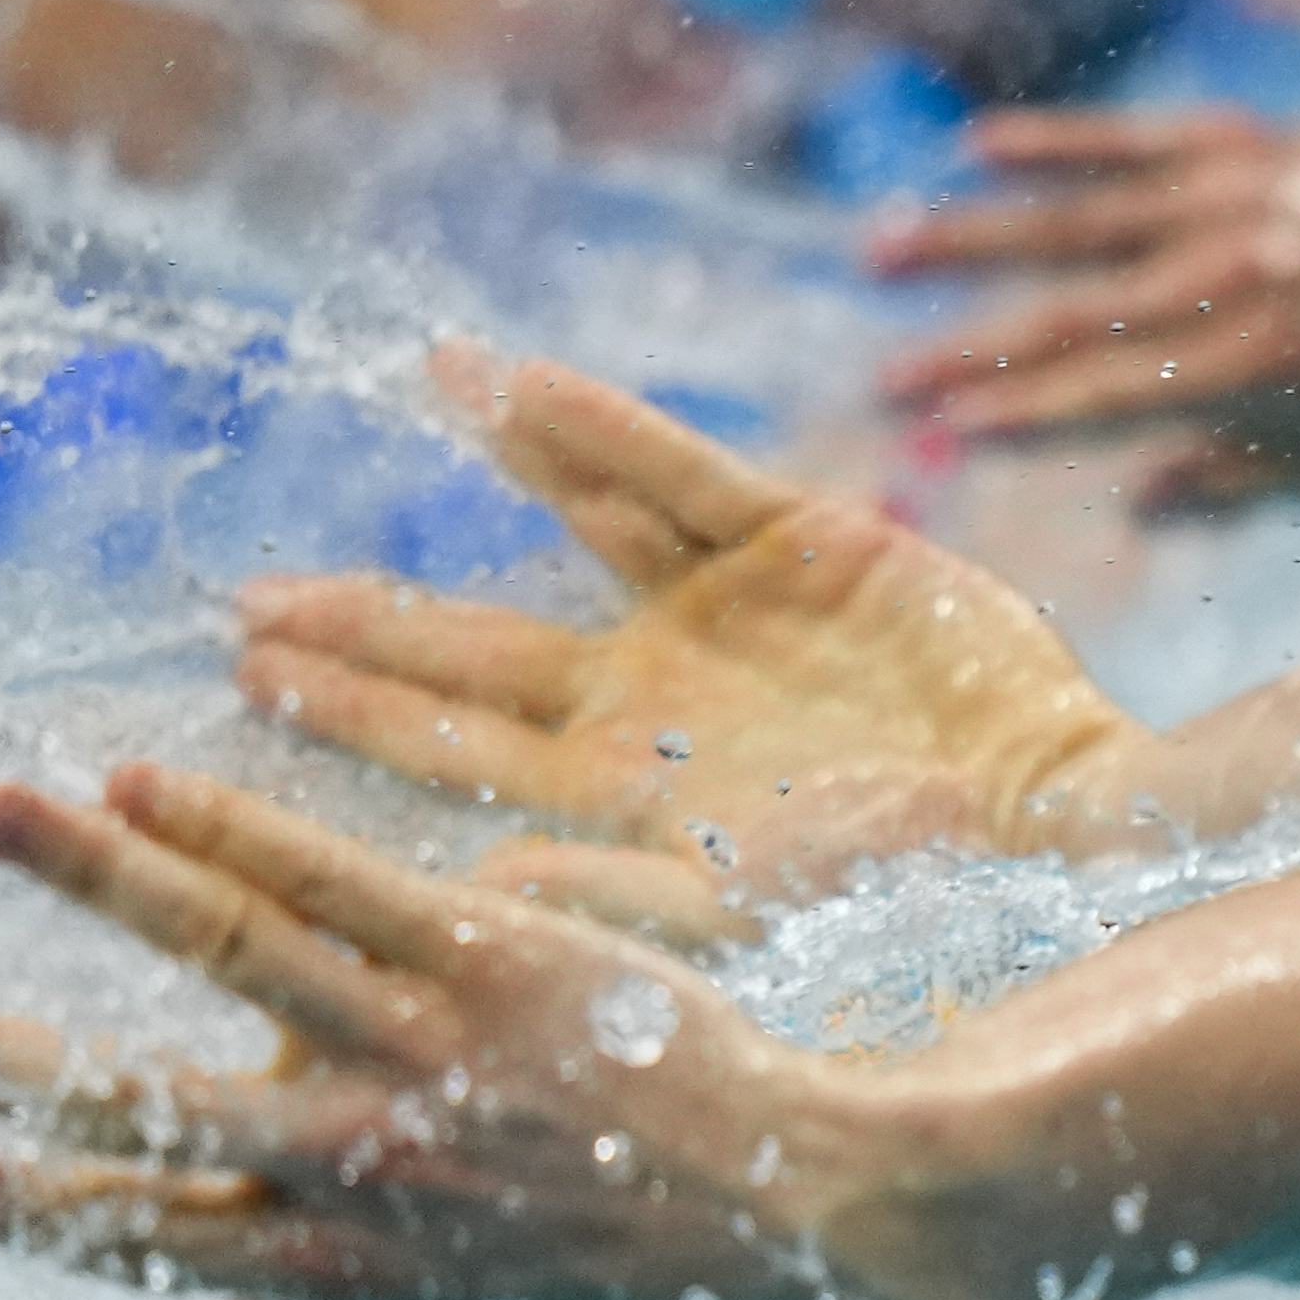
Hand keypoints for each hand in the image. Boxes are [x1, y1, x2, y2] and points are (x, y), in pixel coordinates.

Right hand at [0, 766, 959, 1299]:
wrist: (823, 1227)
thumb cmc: (660, 1285)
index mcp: (343, 1272)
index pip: (136, 1234)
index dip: (6, 1204)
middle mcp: (360, 1169)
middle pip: (139, 1100)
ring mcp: (423, 1057)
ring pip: (221, 952)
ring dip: (90, 878)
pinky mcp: (499, 964)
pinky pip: (339, 882)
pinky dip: (231, 826)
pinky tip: (144, 779)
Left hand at [237, 348, 1153, 908]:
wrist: (1048, 817)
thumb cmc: (909, 891)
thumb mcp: (747, 914)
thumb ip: (613, 894)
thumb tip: (474, 887)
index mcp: (625, 793)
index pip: (457, 744)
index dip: (356, 706)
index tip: (252, 675)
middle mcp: (655, 698)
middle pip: (480, 647)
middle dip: (367, 624)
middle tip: (251, 600)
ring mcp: (725, 614)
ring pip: (581, 522)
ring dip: (501, 460)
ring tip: (419, 387)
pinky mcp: (806, 542)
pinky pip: (682, 473)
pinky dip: (600, 430)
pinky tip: (515, 386)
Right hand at [866, 111, 1299, 483]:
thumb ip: (1232, 486)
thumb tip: (1127, 501)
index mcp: (1262, 365)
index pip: (1112, 396)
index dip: (1020, 416)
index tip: (939, 433)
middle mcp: (1242, 276)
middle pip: (1076, 317)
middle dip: (969, 351)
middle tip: (880, 380)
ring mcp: (1239, 199)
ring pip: (1082, 217)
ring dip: (975, 234)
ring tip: (879, 249)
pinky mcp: (1244, 143)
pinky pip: (1135, 136)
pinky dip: (1059, 141)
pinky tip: (975, 147)